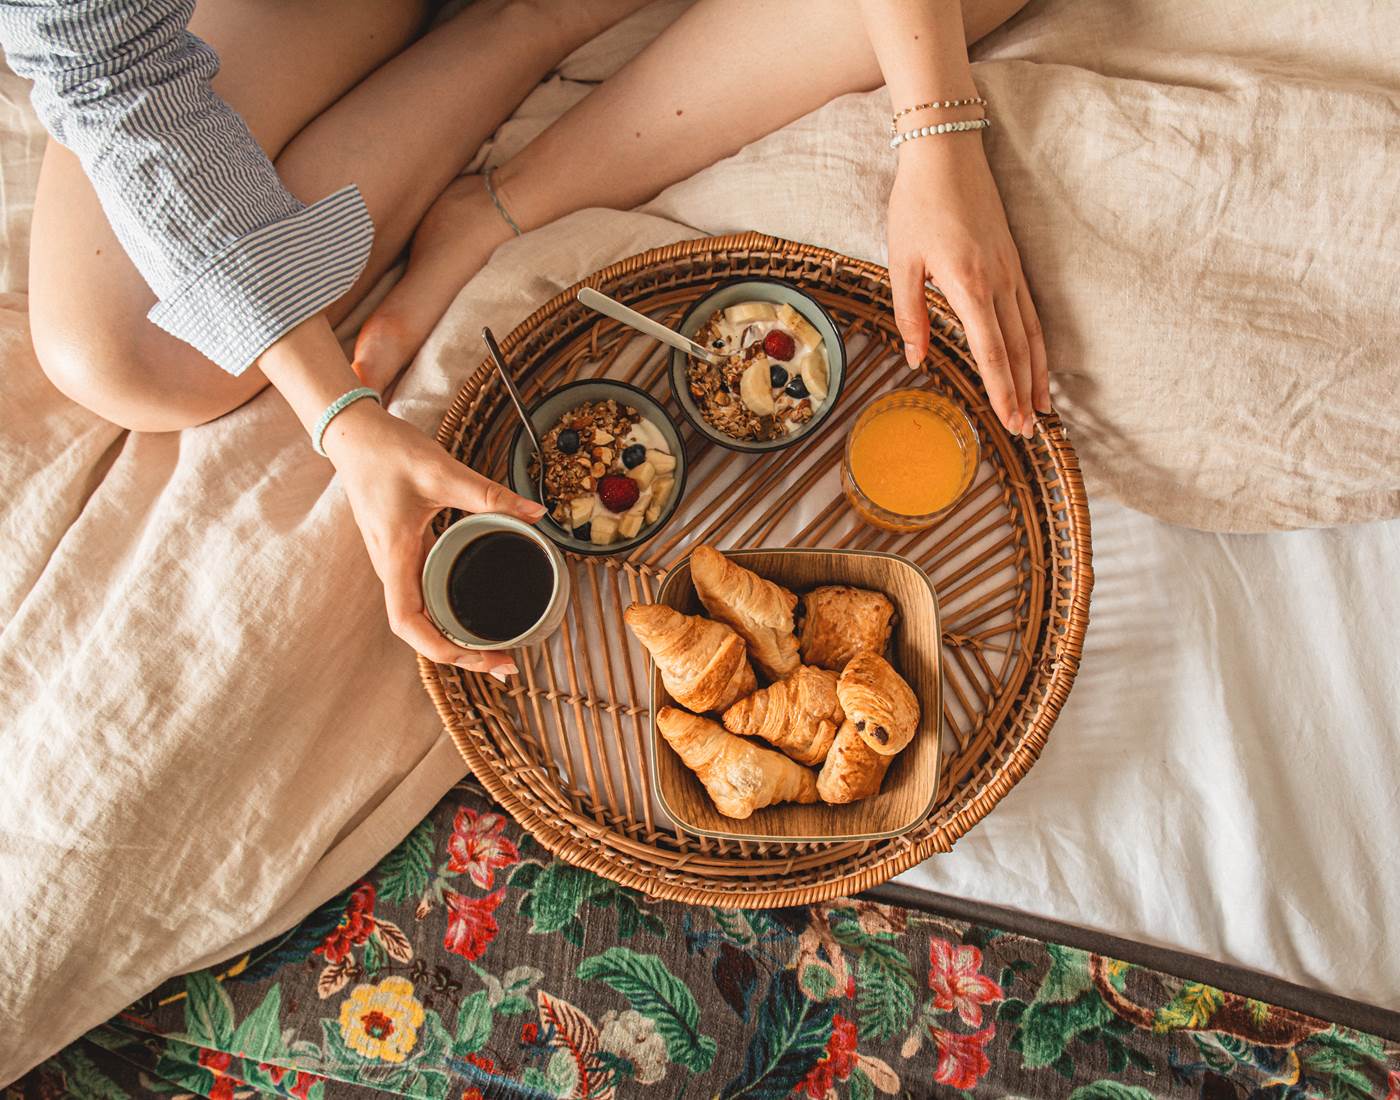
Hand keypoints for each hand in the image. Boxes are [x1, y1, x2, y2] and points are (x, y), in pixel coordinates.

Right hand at [323, 400, 545, 678]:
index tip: (481, 658)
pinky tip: (475, 610)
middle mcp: (392, 567)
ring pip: (423, 615)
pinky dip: (450, 611)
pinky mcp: (405, 550)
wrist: (354, 433)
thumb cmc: (387, 452)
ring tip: (497, 648)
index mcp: (394, 557)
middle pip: (420, 631)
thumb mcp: (442, 471)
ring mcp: (397, 561)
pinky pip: (425, 592)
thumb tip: (536, 512)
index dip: (442, 649)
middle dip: (460, 653)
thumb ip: (490, 494)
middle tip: (506, 664)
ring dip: (455, 636)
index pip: (408, 624)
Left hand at [887, 135, 1048, 436]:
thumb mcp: (901, 261)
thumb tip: (917, 359)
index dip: (1002, 391)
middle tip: (1029, 430)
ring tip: (1043, 407)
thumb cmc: (917, 205)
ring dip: (1037, 373)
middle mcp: (998, 282)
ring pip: (1031, 333)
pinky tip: (1037, 362)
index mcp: (969, 286)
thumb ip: (910, 314)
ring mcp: (1011, 271)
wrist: (946, 152)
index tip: (1010, 421)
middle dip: (1024, 394)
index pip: (991, 352)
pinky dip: (1037, 343)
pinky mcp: (1013, 261)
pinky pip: (1031, 311)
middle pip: (1017, 350)